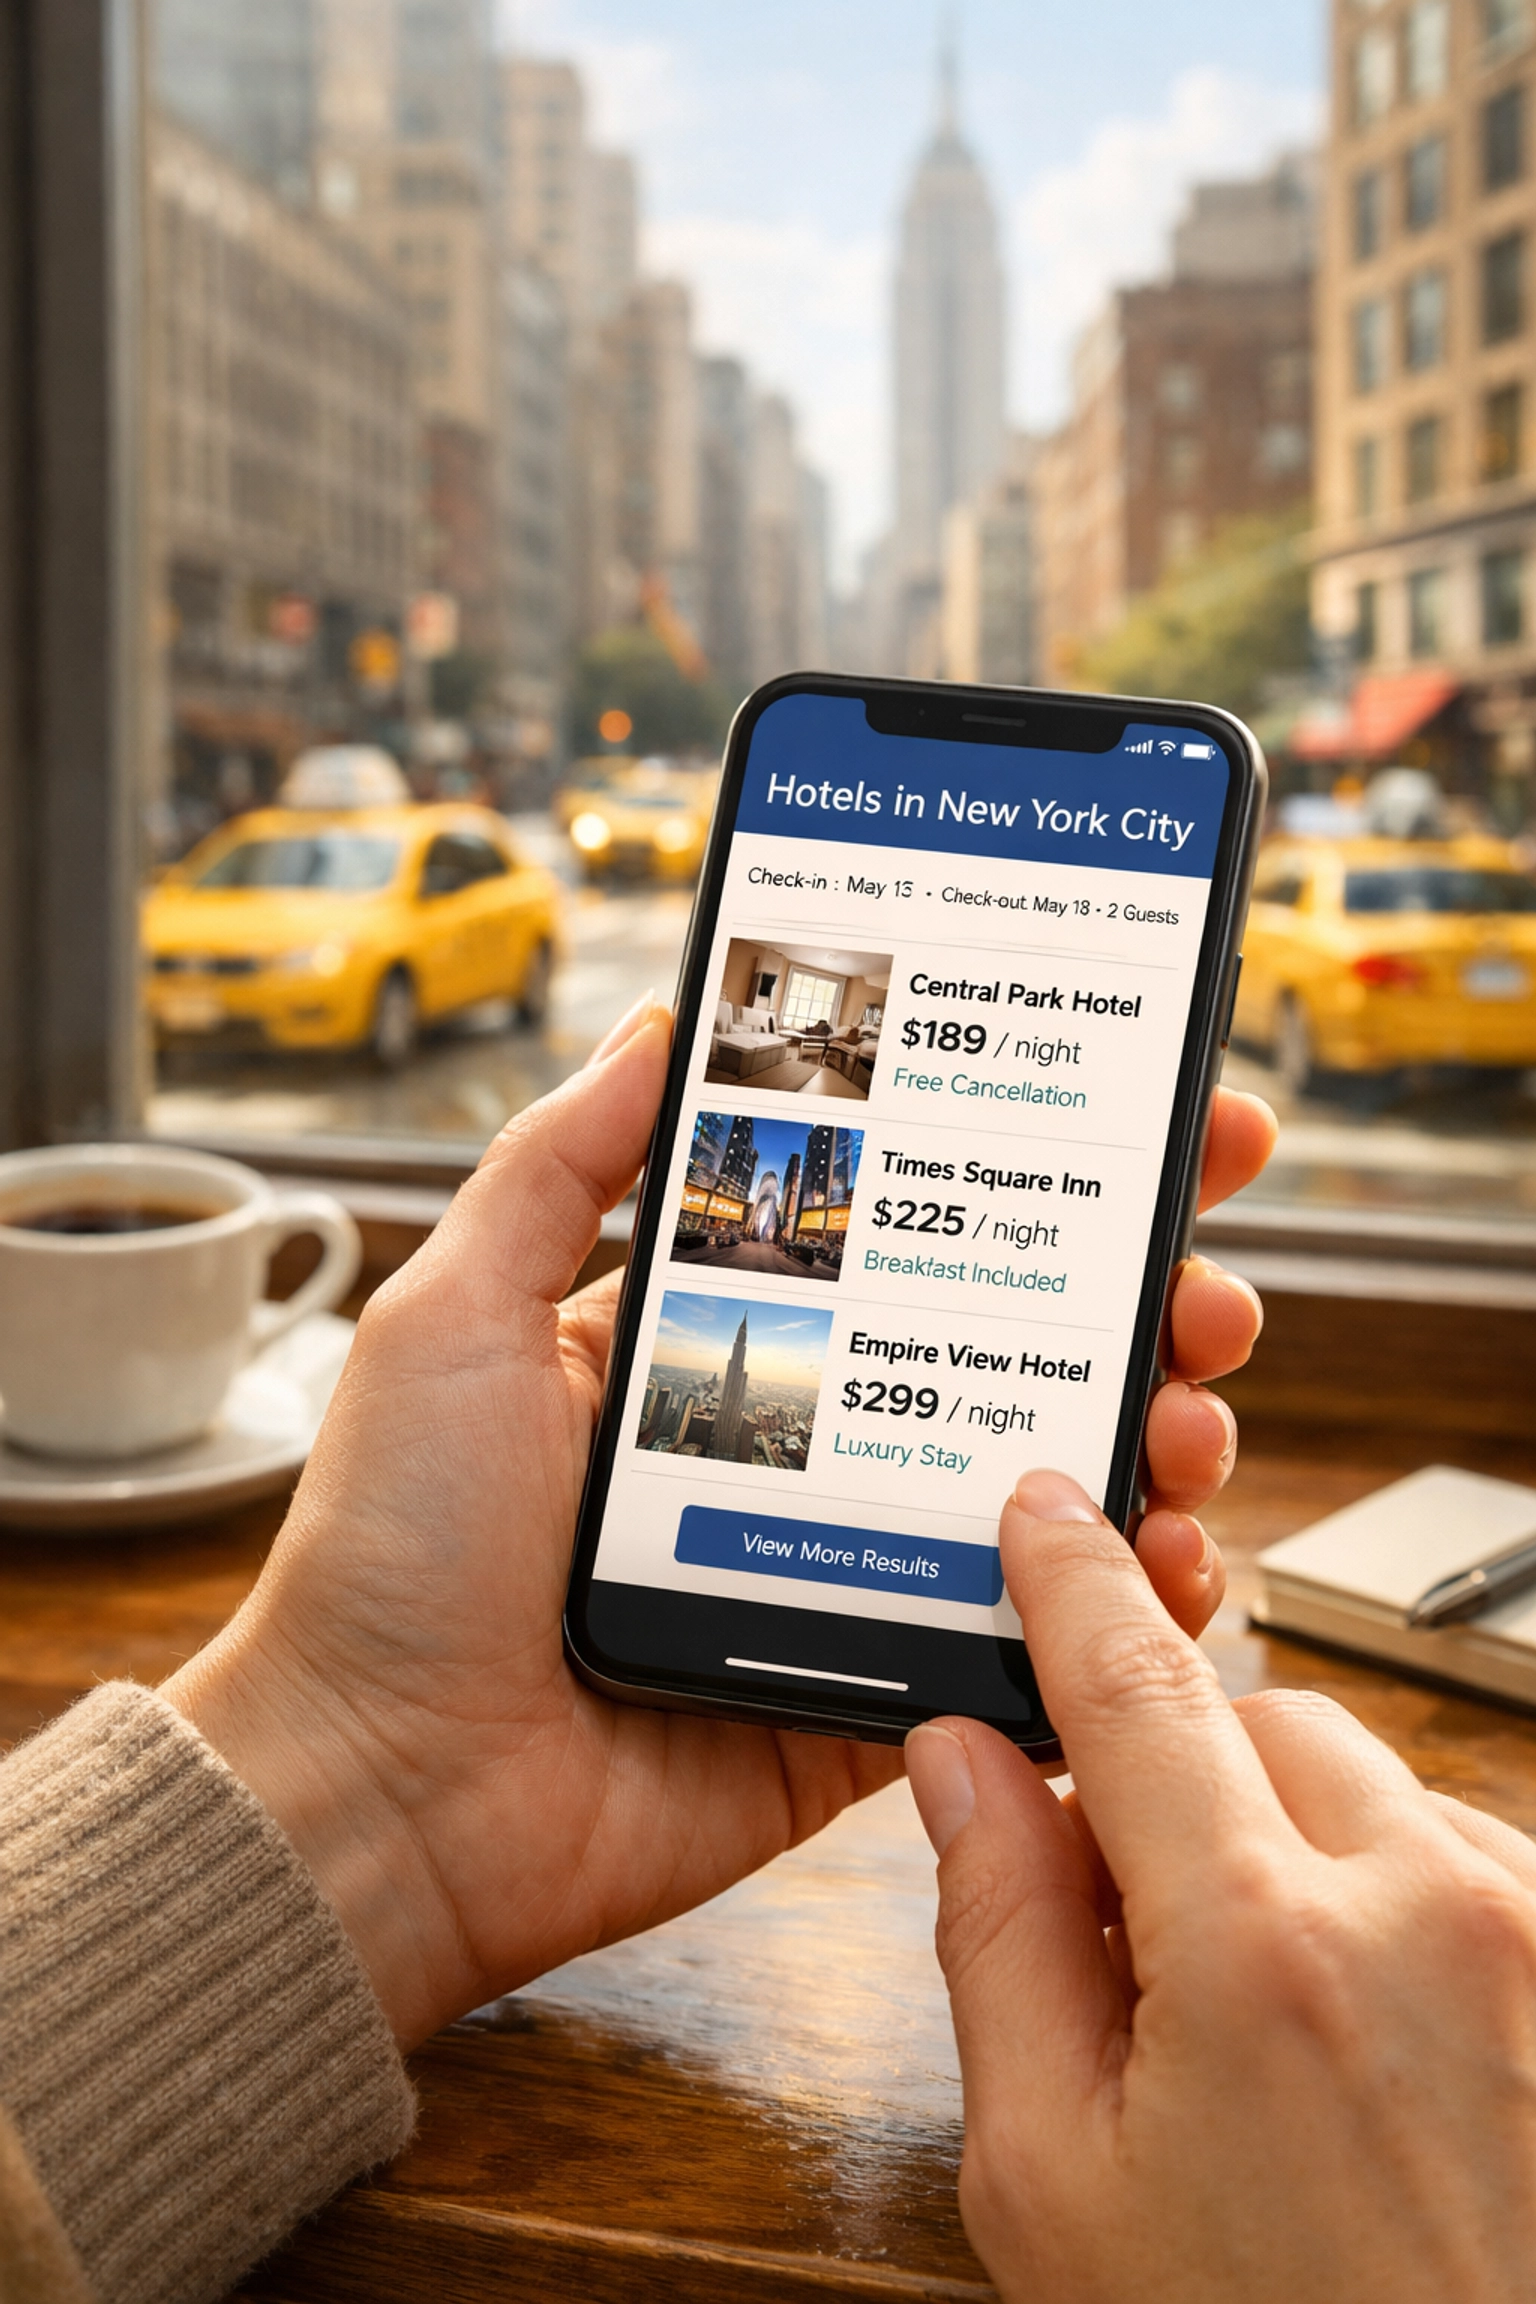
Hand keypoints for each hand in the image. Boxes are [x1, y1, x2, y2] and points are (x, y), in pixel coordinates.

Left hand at [164, 1006, 1272, 2046]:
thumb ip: (557, 1167)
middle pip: (1003, 1354)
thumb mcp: (454, 1313)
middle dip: (1130, 1306)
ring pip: (1041, 1495)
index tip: (1139, 1121)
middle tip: (1204, 1280)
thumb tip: (660, 1020)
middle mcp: (797, 1445)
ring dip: (1146, 1442)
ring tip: (1191, 1414)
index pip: (899, 1235)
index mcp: (712, 1342)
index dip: (1017, 1176)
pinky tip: (1170, 1571)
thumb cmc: (394, 1551)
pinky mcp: (869, 1696)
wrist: (382, 1793)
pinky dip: (1116, 1618)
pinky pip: (1024, 1651)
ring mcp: (843, 1571)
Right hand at [907, 1475, 1535, 2302]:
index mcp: (1263, 1947)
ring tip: (1276, 2030)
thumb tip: (962, 1763)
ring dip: (1296, 1846)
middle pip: (1256, 1719)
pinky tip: (1371, 2042)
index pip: (1131, 1681)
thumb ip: (996, 1935)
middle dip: (1177, 1780)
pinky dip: (1395, 1899)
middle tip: (1136, 1930)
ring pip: (1370, 1783)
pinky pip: (1467, 1856)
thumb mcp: (1053, 2183)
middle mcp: (1428, 1906)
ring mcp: (1534, 1933)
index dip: (1067, 1577)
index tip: (1043, 1513)